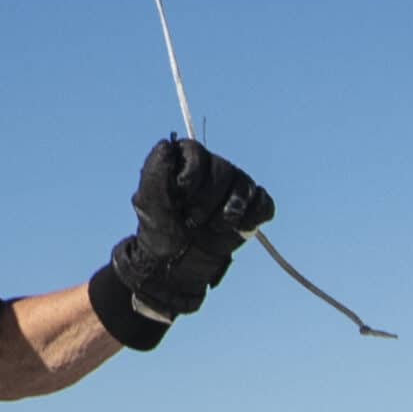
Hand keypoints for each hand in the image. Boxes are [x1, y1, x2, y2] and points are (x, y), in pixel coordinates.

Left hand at [110, 138, 274, 322]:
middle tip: (192, 222)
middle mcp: (213, 170)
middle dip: (207, 201)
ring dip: (229, 212)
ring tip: (212, 228)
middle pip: (224, 170)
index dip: (191, 179)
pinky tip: (237, 229)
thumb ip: (155, 173)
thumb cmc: (159, 234)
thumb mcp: (149, 204)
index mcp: (187, 163)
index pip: (198, 154)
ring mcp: (234, 189)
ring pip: (246, 187)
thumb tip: (166, 144)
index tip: (179, 201)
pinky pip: (264, 204)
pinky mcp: (249, 210)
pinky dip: (253, 217)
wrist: (175, 267)